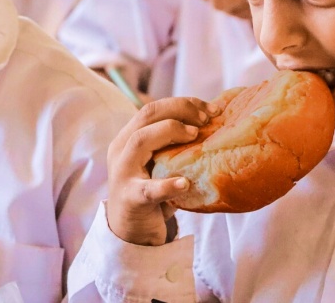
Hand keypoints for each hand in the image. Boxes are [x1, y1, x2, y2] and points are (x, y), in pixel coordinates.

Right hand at [106, 97, 219, 245]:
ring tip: (195, 136)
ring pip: (140, 140)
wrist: (129, 232)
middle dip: (180, 110)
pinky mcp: (130, 199)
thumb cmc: (151, 191)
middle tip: (207, 118)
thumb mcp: (158, 162)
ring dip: (170, 131)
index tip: (211, 108)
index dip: (183, 103)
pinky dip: (167, 185)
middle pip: (147, 115)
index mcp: (128, 136)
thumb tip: (213, 124)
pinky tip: (185, 183)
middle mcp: (121, 148)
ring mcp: (123, 173)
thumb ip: (171, 144)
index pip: (153, 108)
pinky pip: (148, 190)